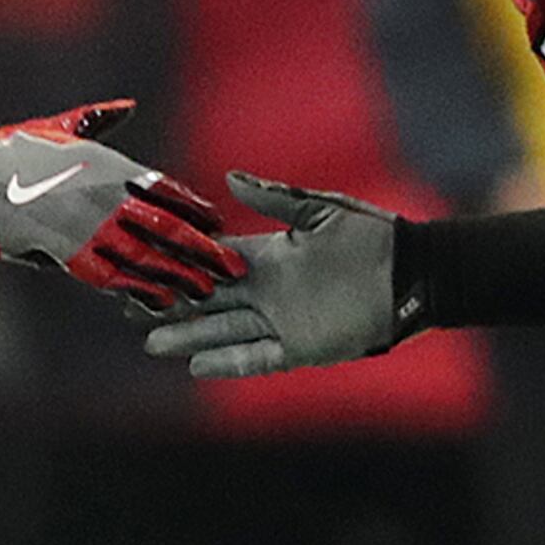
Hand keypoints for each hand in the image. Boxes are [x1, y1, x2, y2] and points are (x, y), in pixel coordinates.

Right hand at [0, 102, 242, 307]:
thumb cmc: (10, 148)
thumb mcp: (59, 126)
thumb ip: (99, 118)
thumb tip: (129, 105)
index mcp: (107, 164)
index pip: (164, 188)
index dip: (195, 207)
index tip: (219, 222)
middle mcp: (105, 195)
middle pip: (168, 226)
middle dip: (204, 248)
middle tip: (235, 266)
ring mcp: (88, 226)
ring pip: (148, 255)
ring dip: (181, 274)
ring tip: (208, 290)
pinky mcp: (67, 252)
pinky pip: (114, 275)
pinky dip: (141, 289)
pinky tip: (163, 301)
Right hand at [140, 172, 407, 377]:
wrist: (412, 274)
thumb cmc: (372, 236)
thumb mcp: (321, 210)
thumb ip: (275, 199)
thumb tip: (230, 178)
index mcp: (270, 255)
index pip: (214, 261)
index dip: (181, 263)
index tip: (147, 262)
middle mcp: (268, 290)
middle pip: (209, 300)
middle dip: (172, 304)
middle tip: (132, 308)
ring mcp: (281, 321)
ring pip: (224, 331)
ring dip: (190, 337)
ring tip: (152, 342)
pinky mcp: (300, 347)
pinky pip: (256, 357)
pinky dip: (228, 362)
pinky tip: (197, 366)